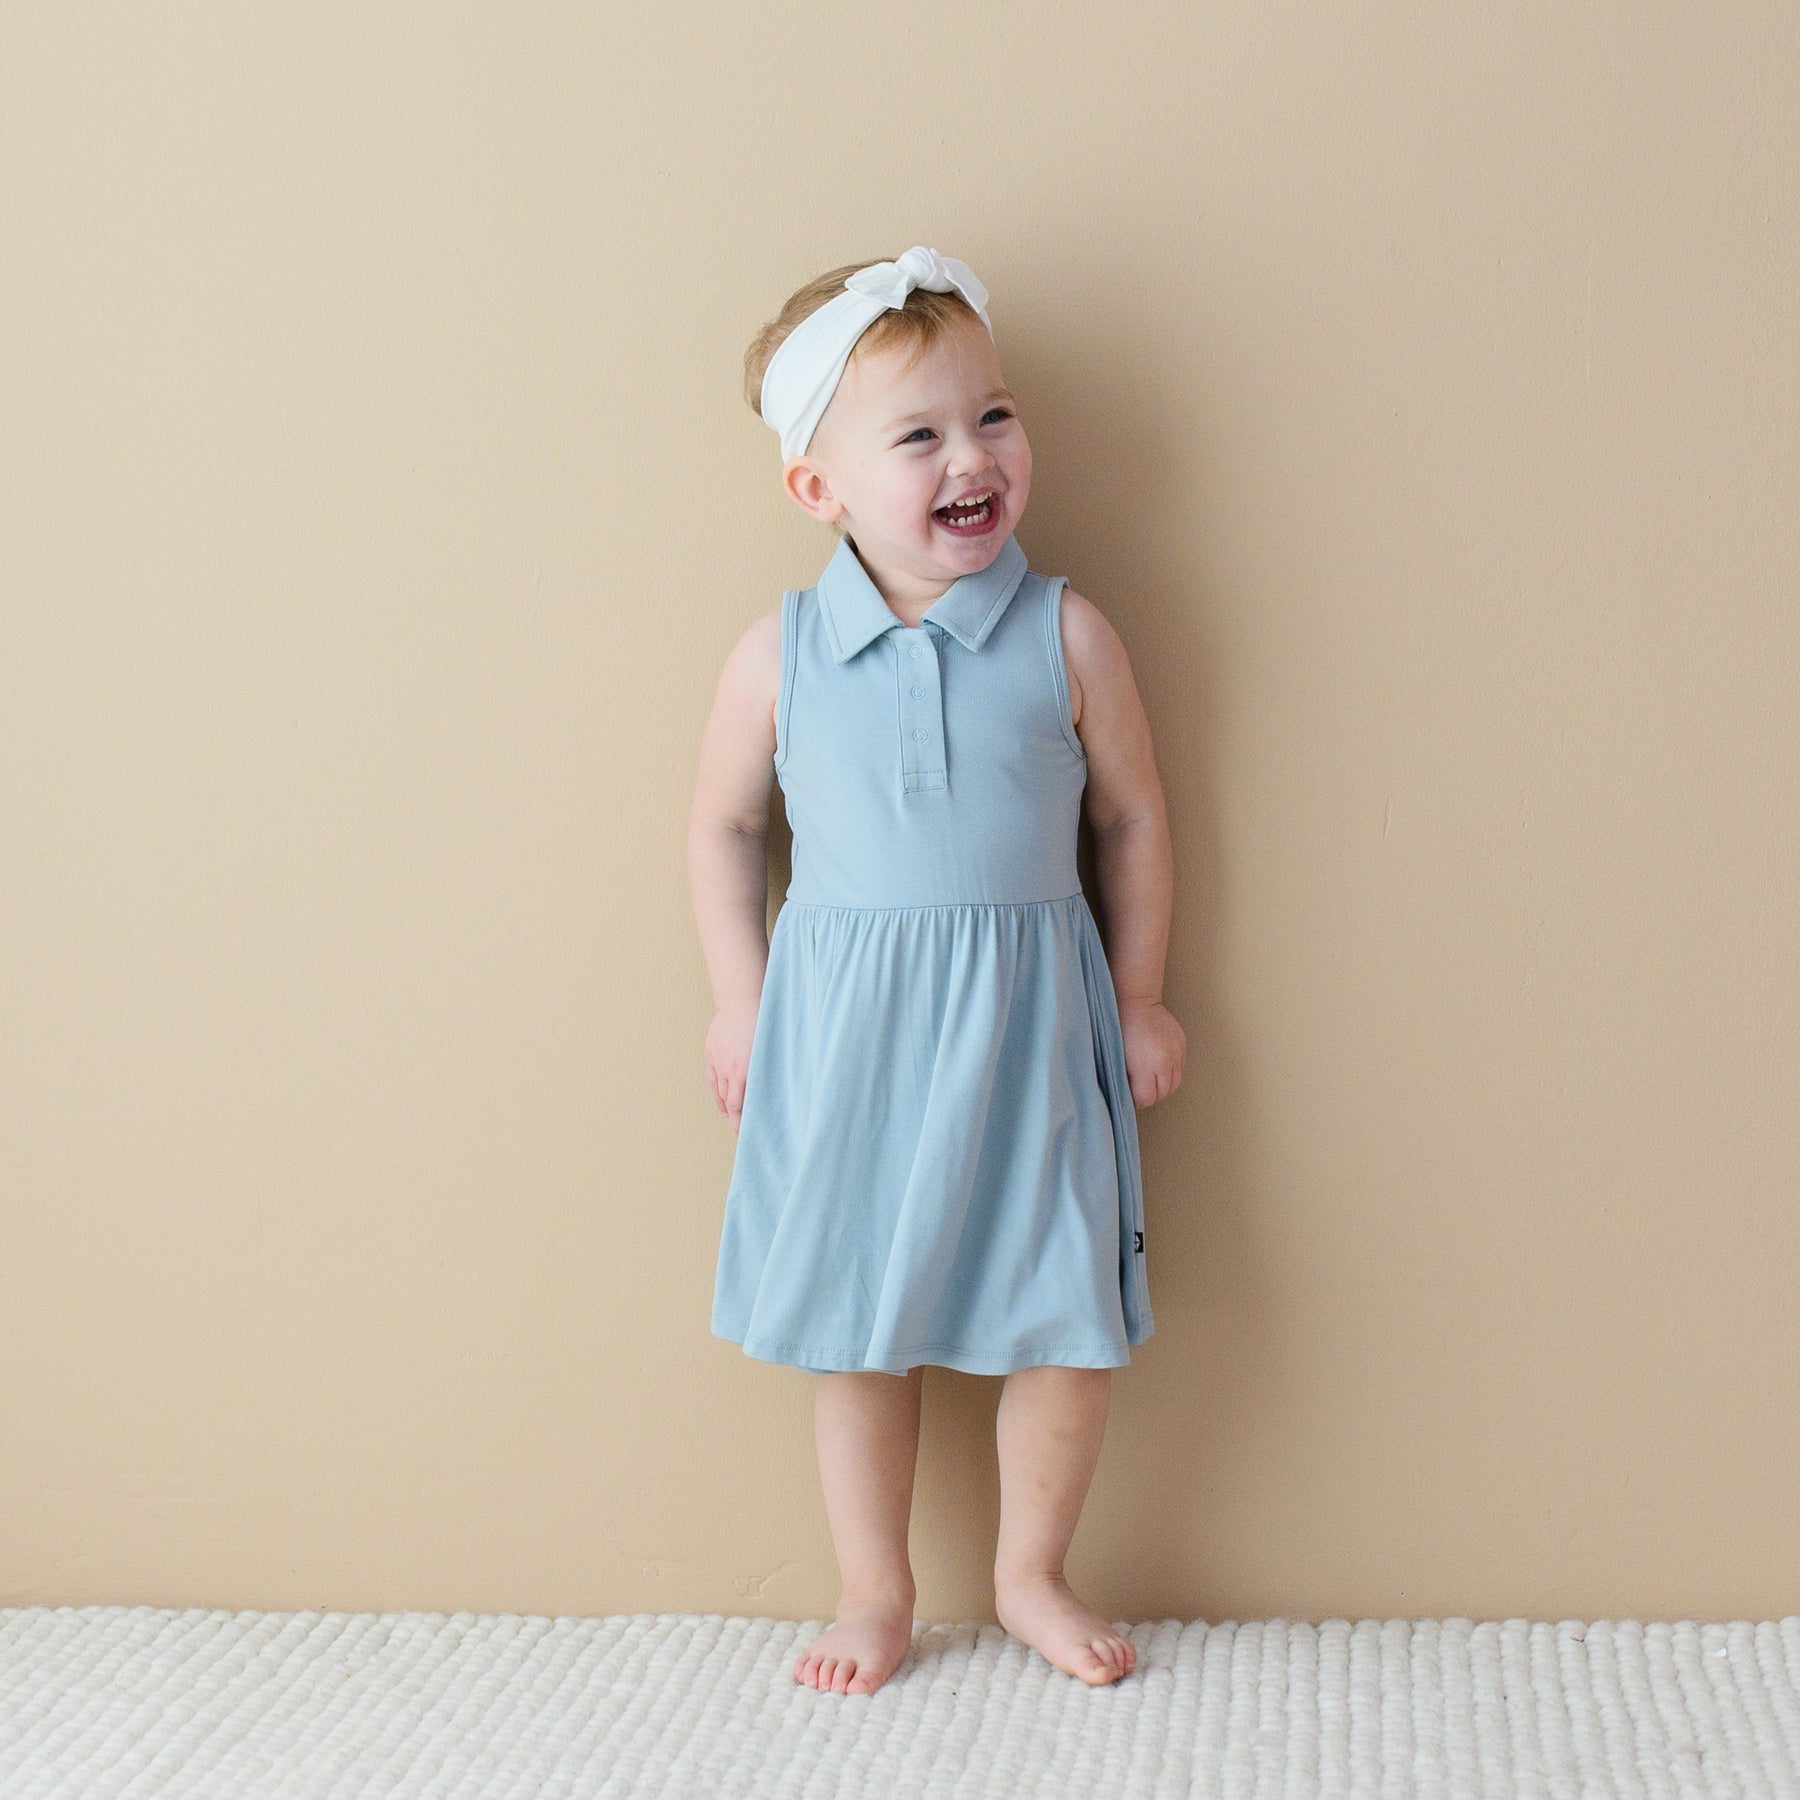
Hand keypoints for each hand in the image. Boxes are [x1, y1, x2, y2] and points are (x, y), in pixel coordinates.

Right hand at [705, 1004, 759, 1134]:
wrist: (741, 1002)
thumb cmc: (763, 1023)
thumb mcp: (770, 1051)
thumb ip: (767, 1072)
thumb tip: (774, 1091)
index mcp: (744, 1071)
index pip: (739, 1107)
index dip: (741, 1123)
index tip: (746, 1134)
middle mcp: (729, 1070)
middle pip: (729, 1102)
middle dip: (736, 1119)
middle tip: (743, 1131)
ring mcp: (718, 1062)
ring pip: (720, 1093)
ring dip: (727, 1108)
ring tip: (734, 1119)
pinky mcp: (711, 1055)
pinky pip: (712, 1081)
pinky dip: (717, 1095)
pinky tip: (722, 1103)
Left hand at [1118, 999, 1184, 1107]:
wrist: (1137, 1002)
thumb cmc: (1120, 1028)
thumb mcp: (1117, 1057)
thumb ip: (1125, 1079)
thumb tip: (1128, 1095)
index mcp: (1145, 1067)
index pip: (1147, 1099)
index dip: (1138, 1101)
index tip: (1131, 1097)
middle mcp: (1164, 1062)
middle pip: (1162, 1094)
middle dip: (1151, 1095)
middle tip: (1140, 1090)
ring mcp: (1176, 1054)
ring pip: (1174, 1085)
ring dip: (1163, 1086)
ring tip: (1150, 1080)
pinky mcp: (1182, 1046)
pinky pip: (1180, 1069)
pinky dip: (1171, 1073)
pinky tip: (1159, 1067)